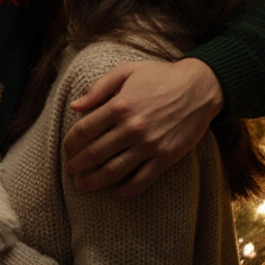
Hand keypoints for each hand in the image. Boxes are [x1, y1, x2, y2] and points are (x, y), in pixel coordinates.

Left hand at [62, 58, 223, 197]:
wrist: (199, 88)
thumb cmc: (159, 76)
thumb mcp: (126, 71)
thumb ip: (98, 88)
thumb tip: (75, 106)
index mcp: (119, 105)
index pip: (85, 130)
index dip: (70, 142)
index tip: (65, 149)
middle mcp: (132, 127)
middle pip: (95, 153)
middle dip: (78, 165)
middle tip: (70, 170)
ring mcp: (149, 144)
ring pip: (115, 170)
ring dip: (95, 181)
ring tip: (82, 185)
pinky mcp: (166, 156)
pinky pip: (143, 179)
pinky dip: (128, 189)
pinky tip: (118, 193)